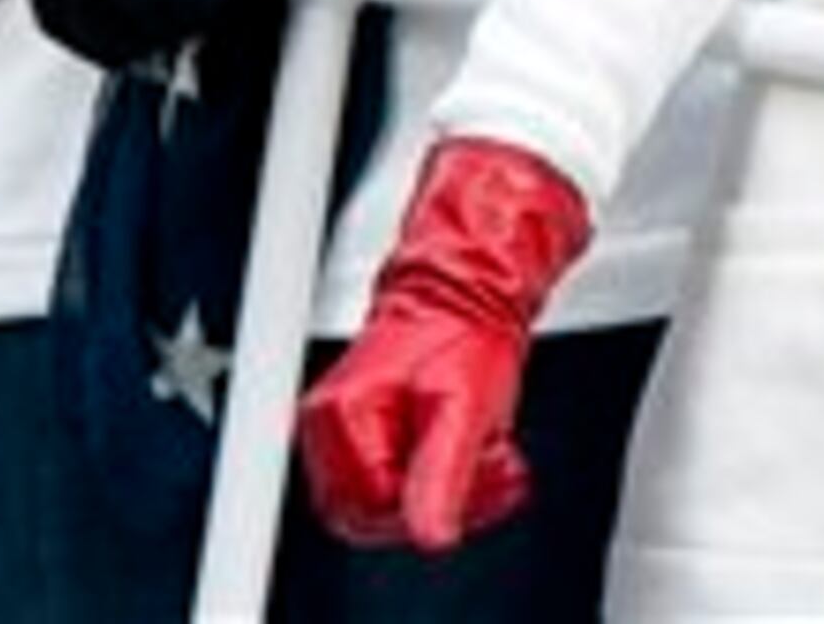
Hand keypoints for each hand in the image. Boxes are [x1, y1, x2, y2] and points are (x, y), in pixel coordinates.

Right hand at [297, 138, 591, 552]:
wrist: (472, 286)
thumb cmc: (466, 332)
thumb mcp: (467, 408)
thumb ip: (445, 474)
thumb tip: (432, 536)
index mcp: (341, 420)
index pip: (368, 508)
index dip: (424, 508)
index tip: (472, 487)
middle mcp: (329, 427)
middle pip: (371, 511)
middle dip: (441, 499)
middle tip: (494, 470)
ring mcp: (344, 428)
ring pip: (385, 501)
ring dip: (448, 490)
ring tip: (493, 457)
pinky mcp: (366, 427)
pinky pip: (394, 478)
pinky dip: (441, 475)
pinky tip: (477, 454)